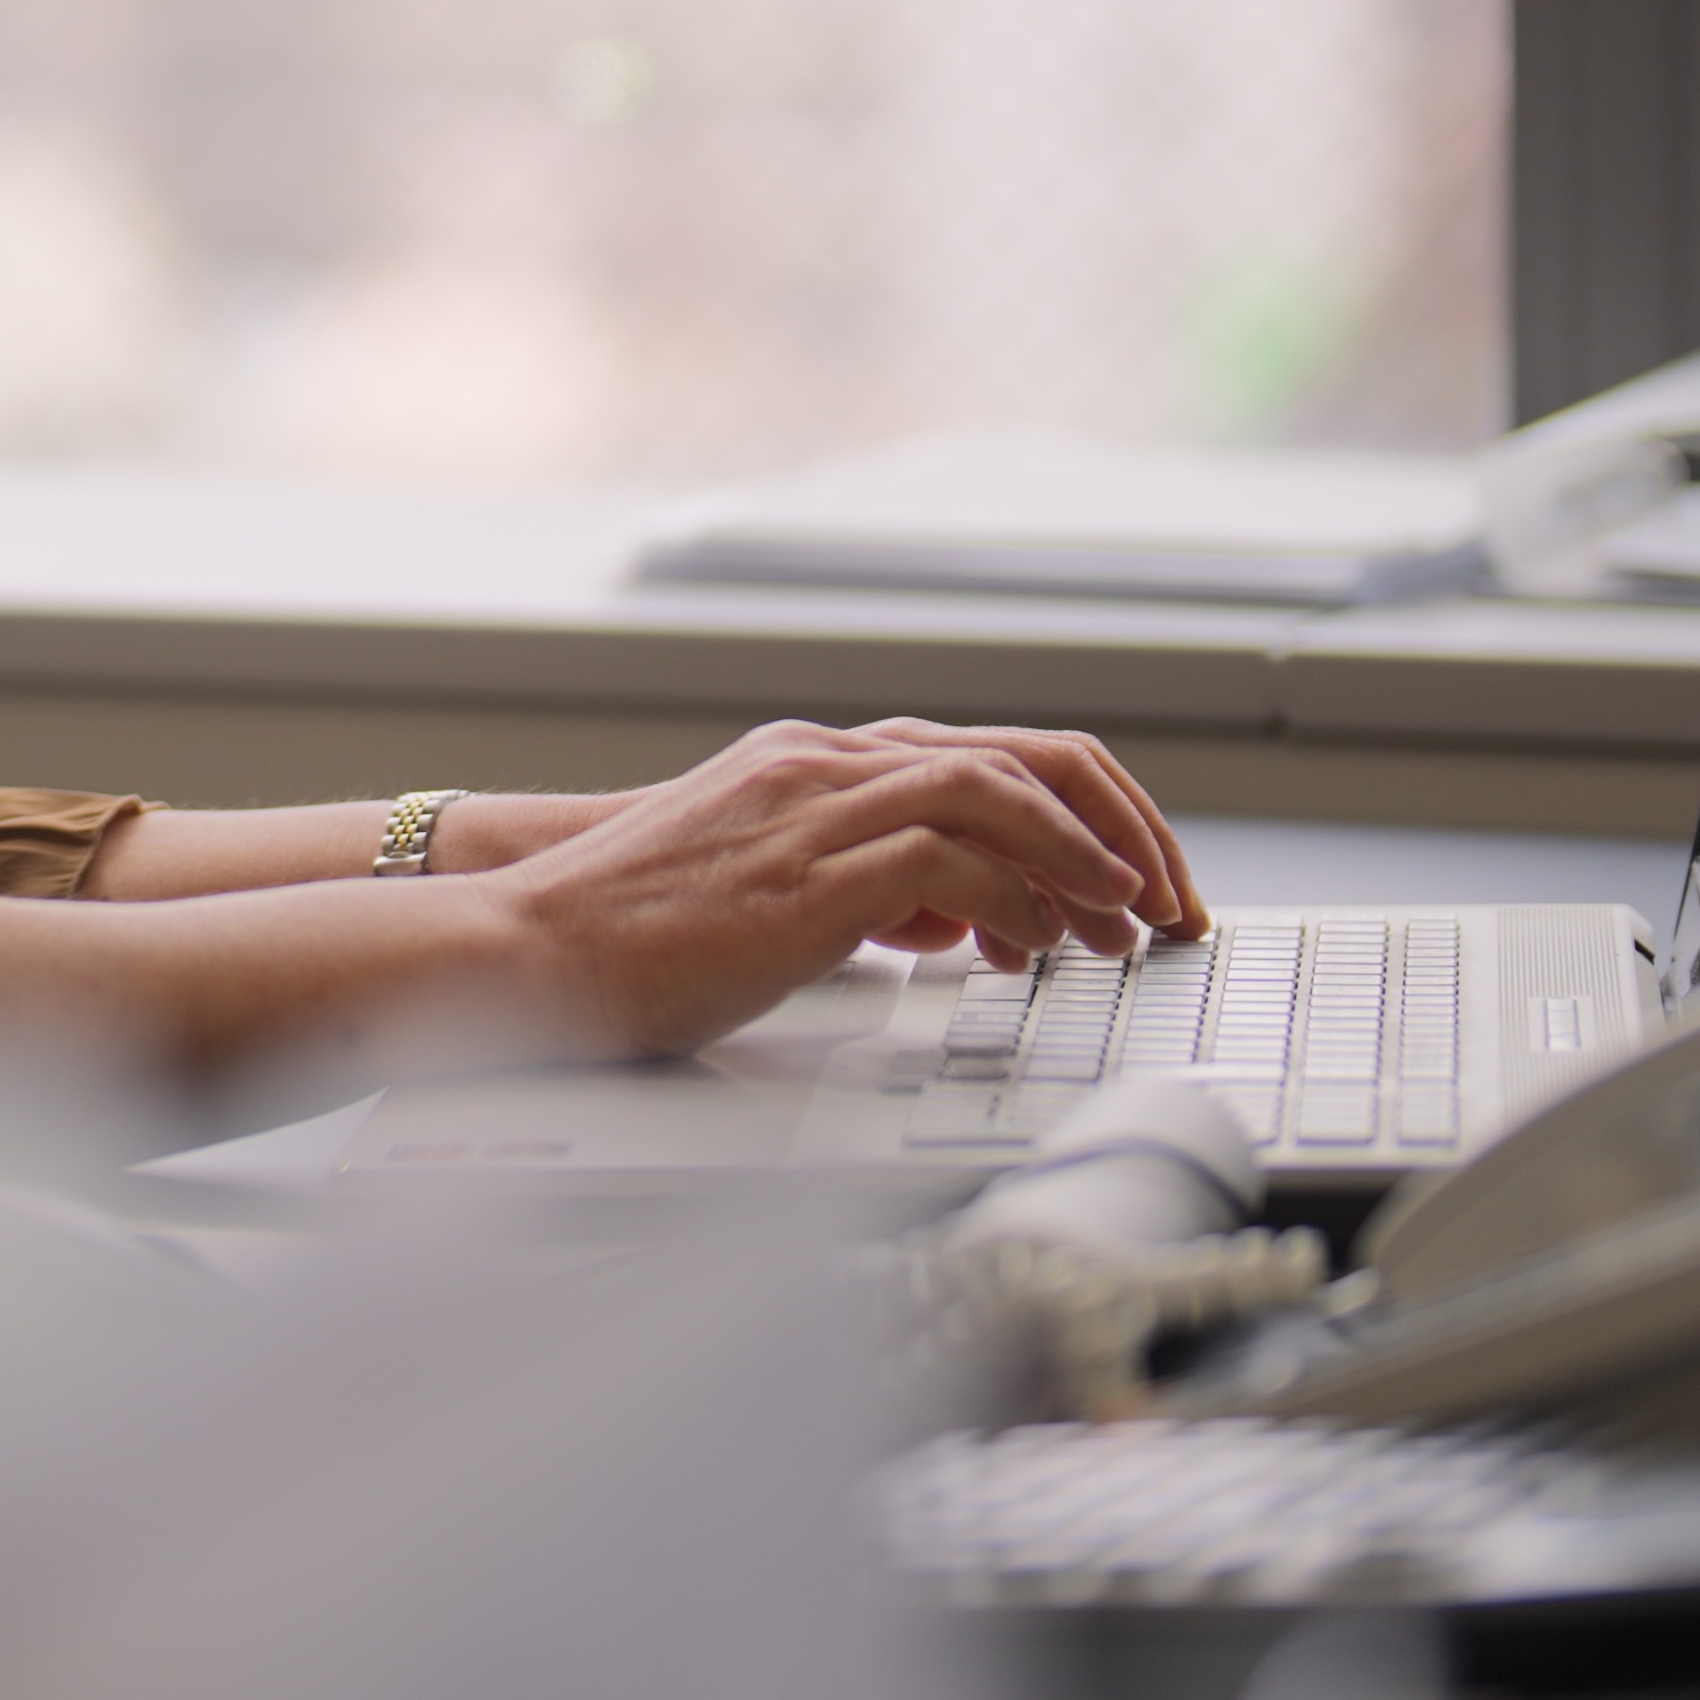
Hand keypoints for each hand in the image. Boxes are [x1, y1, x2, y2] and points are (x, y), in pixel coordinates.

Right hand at [485, 718, 1202, 1053]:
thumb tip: (964, 917)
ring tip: (1134, 925)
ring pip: (1001, 789)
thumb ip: (873, 888)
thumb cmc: (635, 937)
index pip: (995, 753)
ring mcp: (815, 806)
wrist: (527, 947)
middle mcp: (827, 761)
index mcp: (820, 759)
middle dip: (1123, 826)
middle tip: (1172, 903)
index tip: (1139, 881)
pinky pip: (952, 859)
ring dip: (1091, 858)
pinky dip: (1022, 896)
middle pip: (1026, 754)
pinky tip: (1048, 944)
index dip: (1091, 812)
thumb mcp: (776, 894)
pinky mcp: (805, 870)